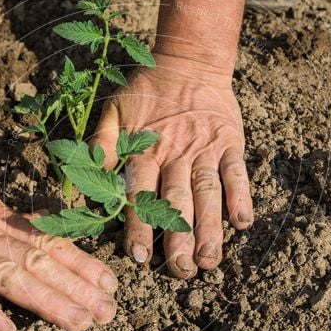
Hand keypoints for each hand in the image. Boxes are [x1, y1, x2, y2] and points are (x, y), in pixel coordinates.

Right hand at [0, 146, 118, 330]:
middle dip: (78, 289)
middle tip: (108, 313)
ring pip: (12, 276)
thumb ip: (11, 220)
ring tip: (77, 323)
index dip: (83, 264)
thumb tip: (44, 229)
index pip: (51, 242)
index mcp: (2, 220)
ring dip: (47, 301)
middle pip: (41, 263)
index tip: (111, 284)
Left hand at [91, 53, 253, 277]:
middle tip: (180, 270)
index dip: (139, 226)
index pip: (140, 194)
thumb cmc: (147, 90)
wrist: (189, 60)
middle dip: (178, 238)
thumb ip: (101, 144)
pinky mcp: (229, 142)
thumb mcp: (113, 109)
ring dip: (210, 229)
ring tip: (210, 261)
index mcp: (145, 150)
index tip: (139, 257)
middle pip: (176, 201)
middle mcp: (175, 153)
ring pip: (207, 192)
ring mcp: (205, 149)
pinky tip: (243, 223)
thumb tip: (87, 178)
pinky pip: (236, 172)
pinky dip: (241, 196)